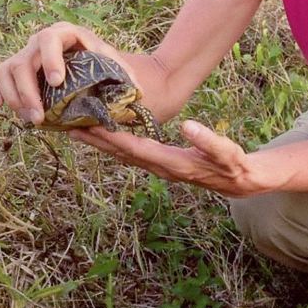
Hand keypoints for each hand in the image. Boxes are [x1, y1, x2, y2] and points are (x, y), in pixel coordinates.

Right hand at [0, 22, 131, 124]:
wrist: (97, 67)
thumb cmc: (108, 66)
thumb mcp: (119, 67)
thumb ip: (128, 78)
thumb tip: (137, 94)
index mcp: (66, 34)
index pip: (50, 39)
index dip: (50, 59)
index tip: (58, 82)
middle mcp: (40, 42)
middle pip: (24, 61)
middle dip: (29, 91)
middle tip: (40, 117)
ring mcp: (26, 56)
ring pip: (7, 71)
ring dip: (14, 97)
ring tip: (32, 119)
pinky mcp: (16, 72)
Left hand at [69, 119, 261, 196]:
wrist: (238, 182)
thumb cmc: (233, 165)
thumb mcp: (226, 152)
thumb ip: (207, 140)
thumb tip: (187, 125)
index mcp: (173, 163)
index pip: (136, 149)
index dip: (113, 138)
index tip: (92, 125)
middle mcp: (161, 168)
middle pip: (122, 154)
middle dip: (97, 141)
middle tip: (70, 126)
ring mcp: (159, 168)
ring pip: (124, 155)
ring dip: (101, 144)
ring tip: (79, 129)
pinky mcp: (161, 164)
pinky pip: (132, 154)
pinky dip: (115, 144)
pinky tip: (105, 135)